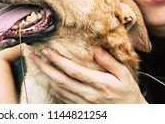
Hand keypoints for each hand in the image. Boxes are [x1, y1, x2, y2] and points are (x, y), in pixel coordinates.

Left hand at [29, 47, 146, 103]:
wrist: (133, 116)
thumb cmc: (128, 93)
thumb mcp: (124, 75)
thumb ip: (110, 61)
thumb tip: (96, 49)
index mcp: (99, 84)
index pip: (72, 70)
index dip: (57, 60)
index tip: (46, 50)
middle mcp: (88, 95)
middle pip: (60, 80)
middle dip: (43, 67)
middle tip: (31, 55)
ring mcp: (83, 104)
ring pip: (59, 90)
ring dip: (46, 76)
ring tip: (37, 64)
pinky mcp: (81, 110)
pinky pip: (63, 98)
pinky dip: (53, 87)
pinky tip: (49, 78)